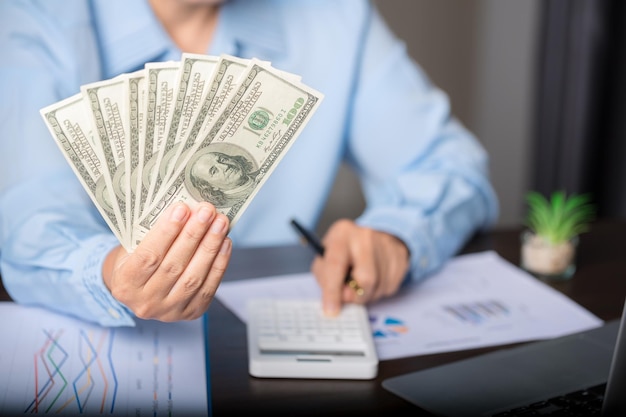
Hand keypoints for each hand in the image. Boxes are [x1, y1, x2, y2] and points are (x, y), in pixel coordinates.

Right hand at [102, 202, 231, 321]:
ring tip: (220, 223)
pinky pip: (208, 288)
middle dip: (193, 235)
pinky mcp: (191, 313)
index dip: (166, 232)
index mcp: (124, 284)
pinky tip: (224, 242)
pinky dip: (219, 263)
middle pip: (173, 266)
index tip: (181, 209)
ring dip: (210, 246)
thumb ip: (153, 232)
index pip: (147, 257)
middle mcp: (145, 302)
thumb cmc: (137, 259)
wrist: (141, 290)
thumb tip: (187, 209)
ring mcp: (169, 311)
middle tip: (206, 211)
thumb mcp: (133, 246)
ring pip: (193, 278)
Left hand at [311, 219, 408, 315]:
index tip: (331, 310)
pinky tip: (374, 278)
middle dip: (357, 296)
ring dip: (369, 294)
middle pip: (366, 278)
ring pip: (380, 286)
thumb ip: (326, 279)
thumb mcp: (324, 261)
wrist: (369, 237)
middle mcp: (365, 236)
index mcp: (341, 234)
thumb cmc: (342, 252)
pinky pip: (391, 286)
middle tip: (350, 297)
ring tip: (361, 283)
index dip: (332, 291)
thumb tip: (342, 297)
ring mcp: (385, 244)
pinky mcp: (399, 255)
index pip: (336, 265)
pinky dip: (380, 290)